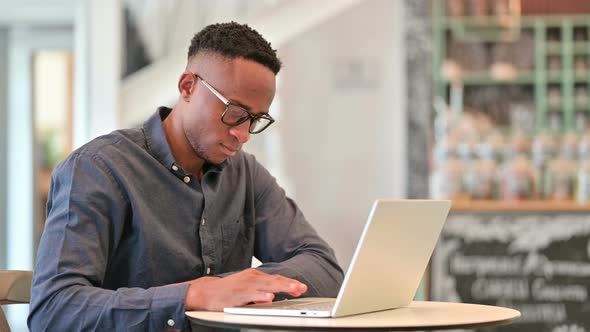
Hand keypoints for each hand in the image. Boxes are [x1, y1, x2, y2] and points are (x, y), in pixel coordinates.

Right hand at [183, 268, 306, 310]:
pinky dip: (261, 295)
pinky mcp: (237, 294)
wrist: (205, 292)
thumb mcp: (246, 289)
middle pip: (274, 280)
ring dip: (281, 287)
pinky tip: (269, 297)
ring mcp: (244, 285)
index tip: (301, 288)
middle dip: (289, 284)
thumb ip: (260, 292)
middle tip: (302, 288)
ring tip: (293, 289)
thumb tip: (273, 297)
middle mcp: (251, 278)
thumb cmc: (227, 291)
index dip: (289, 283)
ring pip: (266, 285)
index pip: (275, 278)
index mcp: (255, 276)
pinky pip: (251, 295)